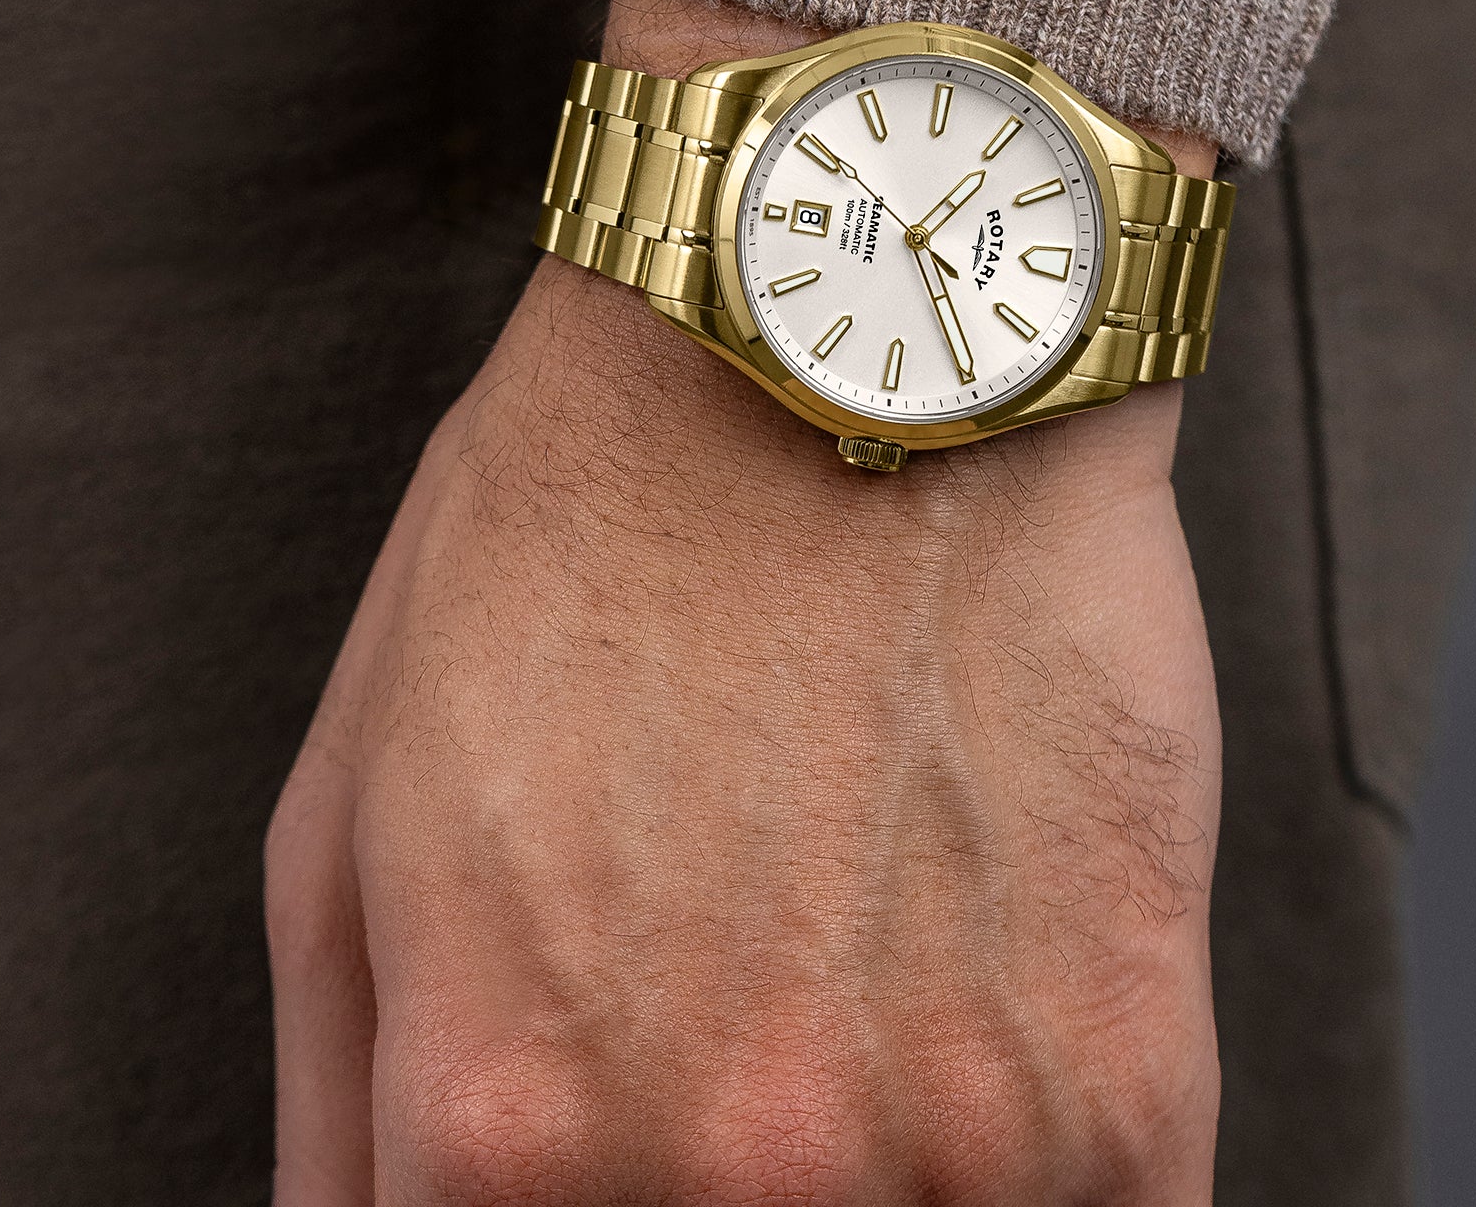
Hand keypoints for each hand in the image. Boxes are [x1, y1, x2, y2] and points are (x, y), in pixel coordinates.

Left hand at [267, 0, 1223, 1204]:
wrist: (851, 351)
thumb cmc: (588, 534)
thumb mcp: (357, 796)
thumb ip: (341, 1105)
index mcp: (498, 1127)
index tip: (602, 1144)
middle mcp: (718, 1172)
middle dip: (701, 1179)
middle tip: (736, 1009)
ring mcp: (946, 1150)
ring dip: (875, 1171)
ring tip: (851, 967)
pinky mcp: (1134, 1081)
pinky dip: (1020, 1154)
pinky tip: (974, 985)